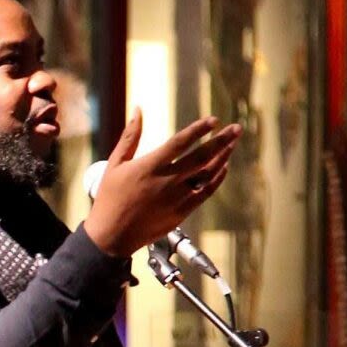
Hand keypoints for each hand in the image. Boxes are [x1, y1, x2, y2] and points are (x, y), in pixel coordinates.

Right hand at [83, 108, 240, 257]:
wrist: (111, 236)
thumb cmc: (109, 199)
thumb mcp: (115, 163)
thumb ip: (130, 135)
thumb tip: (138, 109)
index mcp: (150, 166)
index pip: (181, 142)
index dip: (199, 130)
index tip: (213, 120)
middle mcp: (167, 181)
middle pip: (202, 156)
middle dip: (222, 140)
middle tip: (236, 129)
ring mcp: (176, 198)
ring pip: (207, 174)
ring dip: (223, 157)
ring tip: (232, 145)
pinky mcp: (181, 212)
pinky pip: (205, 193)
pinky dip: (216, 179)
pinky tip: (223, 168)